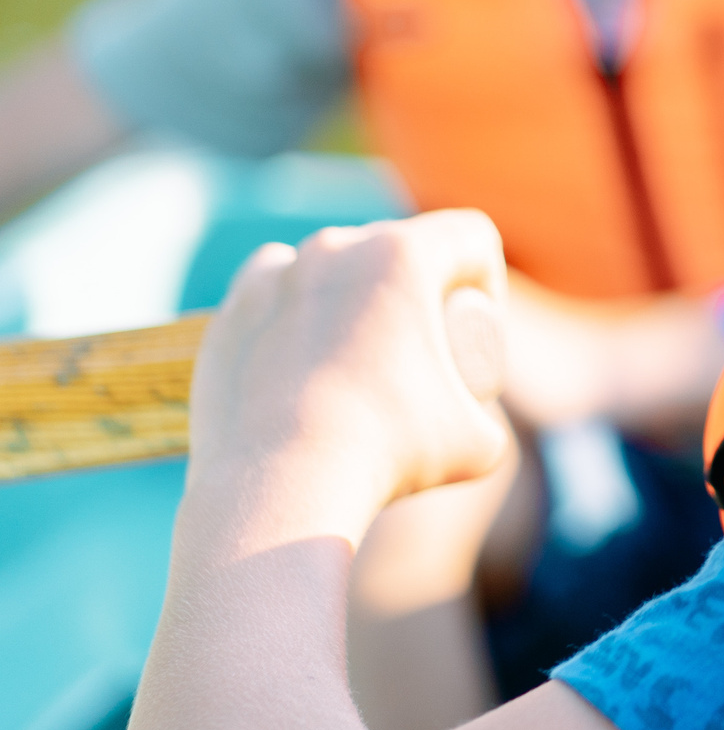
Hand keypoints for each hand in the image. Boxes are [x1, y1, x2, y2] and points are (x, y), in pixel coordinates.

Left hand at [186, 210, 512, 546]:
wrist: (279, 491)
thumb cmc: (390, 457)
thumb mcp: (480, 442)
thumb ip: (483, 414)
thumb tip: (466, 418)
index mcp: (403, 254)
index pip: (469, 237)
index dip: (488, 279)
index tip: (475, 334)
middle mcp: (335, 248)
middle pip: (396, 246)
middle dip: (416, 285)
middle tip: (419, 348)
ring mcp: (273, 278)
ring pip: (327, 261)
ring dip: (347, 287)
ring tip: (354, 344)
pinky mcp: (229, 317)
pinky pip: (268, 294)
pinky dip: (289, 314)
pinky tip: (296, 352)